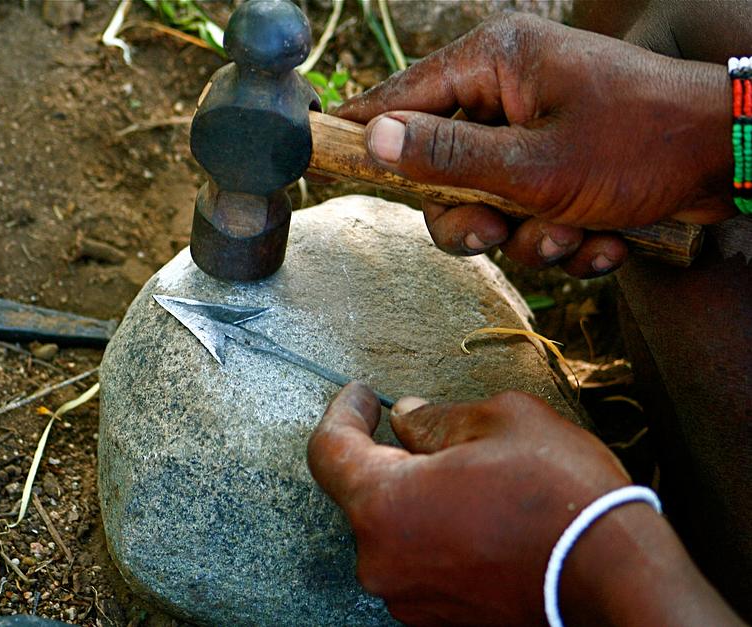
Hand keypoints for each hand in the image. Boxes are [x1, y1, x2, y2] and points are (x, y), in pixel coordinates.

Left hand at [307, 383, 741, 625]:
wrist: (621, 584)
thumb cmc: (562, 497)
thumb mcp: (501, 422)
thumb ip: (436, 419)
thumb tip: (405, 419)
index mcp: (383, 505)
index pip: (329, 450)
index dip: (343, 413)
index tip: (361, 395)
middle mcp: (381, 561)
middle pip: (362, 492)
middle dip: (390, 455)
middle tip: (432, 430)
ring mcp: (409, 598)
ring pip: (393, 528)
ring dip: (417, 497)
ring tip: (473, 479)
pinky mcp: (439, 620)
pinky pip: (419, 560)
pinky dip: (434, 533)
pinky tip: (480, 517)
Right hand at [334, 14, 734, 276]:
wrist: (731, 161)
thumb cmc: (641, 145)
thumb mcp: (534, 163)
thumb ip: (447, 156)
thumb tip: (376, 139)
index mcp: (494, 62)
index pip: (400, 96)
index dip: (363, 131)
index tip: (320, 153)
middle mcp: (506, 91)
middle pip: (437, 169)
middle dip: (470, 217)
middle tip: (496, 232)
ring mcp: (533, 131)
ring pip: (483, 205)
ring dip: (526, 237)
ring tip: (573, 235)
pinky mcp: (557, 167)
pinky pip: (526, 217)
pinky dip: (561, 239)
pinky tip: (602, 237)